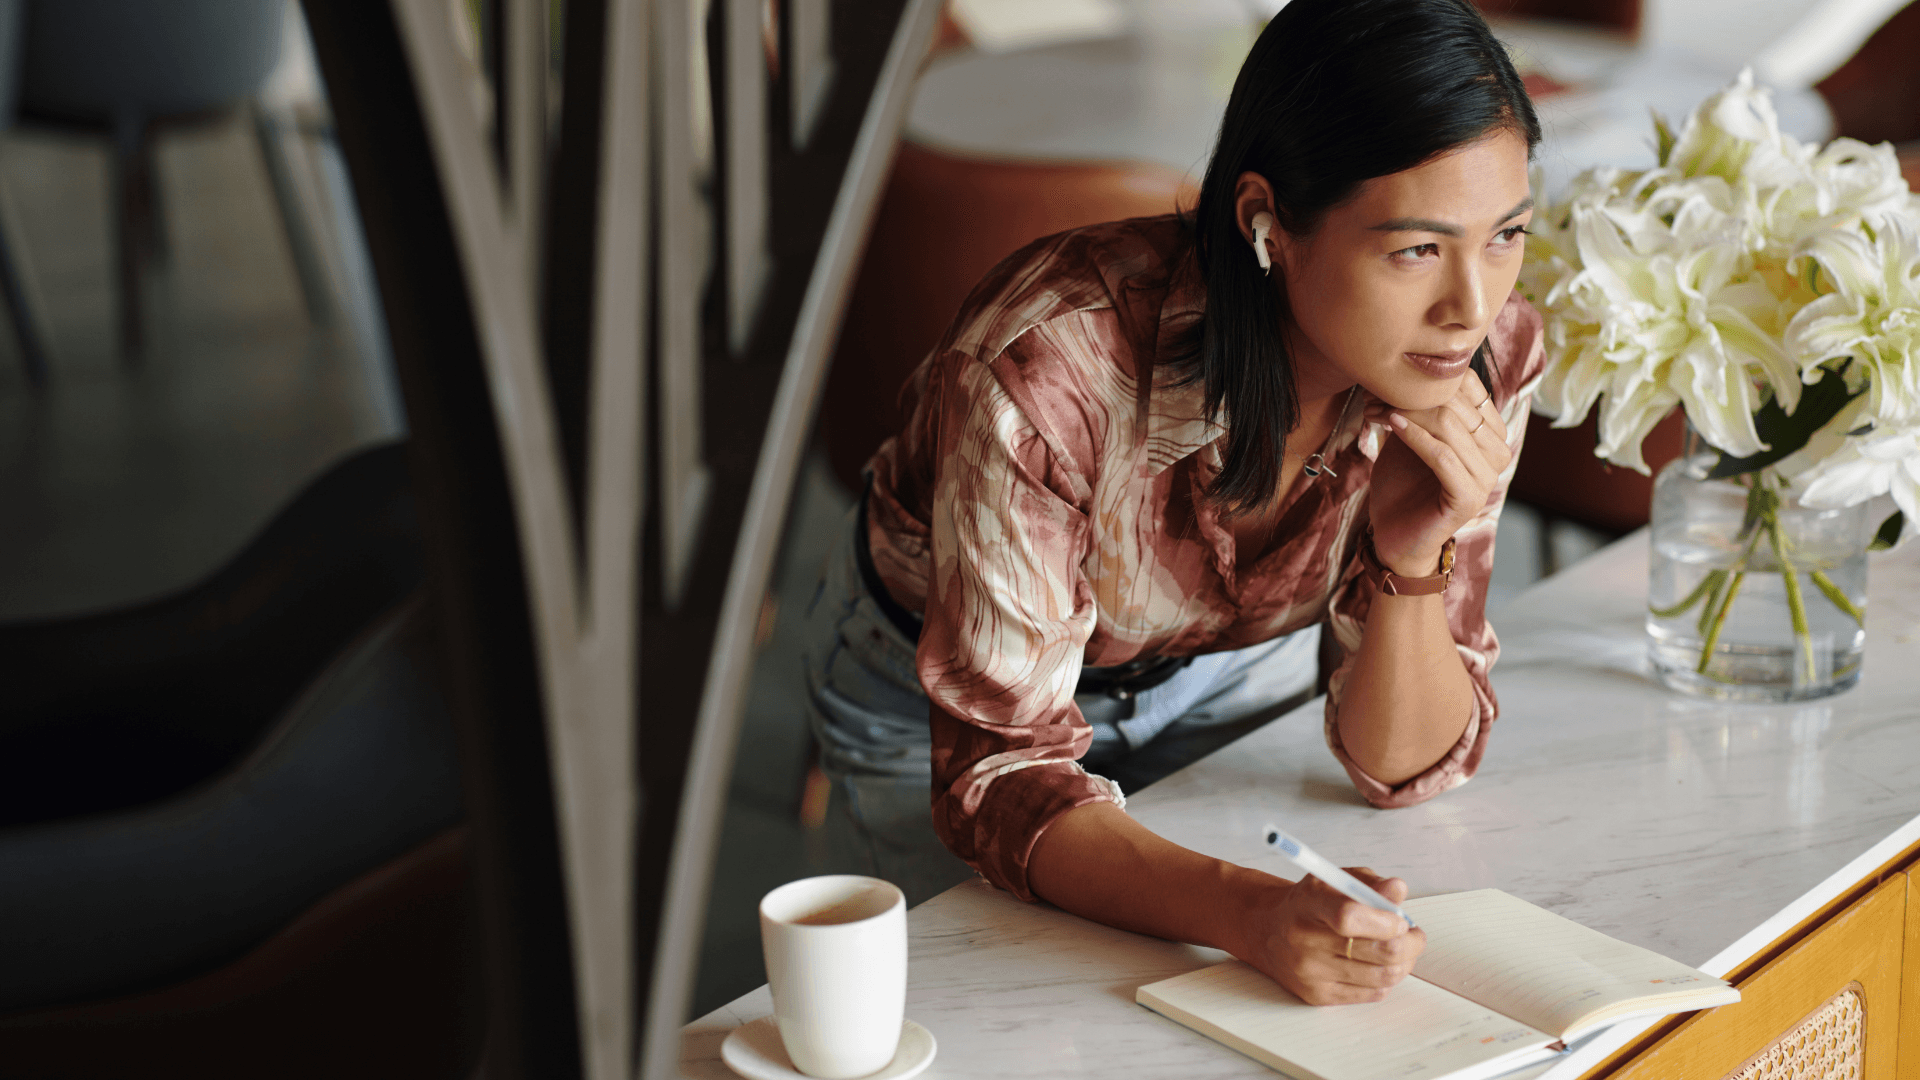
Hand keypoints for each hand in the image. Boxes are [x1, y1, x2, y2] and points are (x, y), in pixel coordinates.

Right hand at [1235, 869, 1425, 1005]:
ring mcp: (1310, 972)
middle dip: (1410, 943)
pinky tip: (1379, 964)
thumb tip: (1398, 889)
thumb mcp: (1334, 880)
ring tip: (1401, 949)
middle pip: (1378, 952)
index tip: (1400, 918)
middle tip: (1413, 935)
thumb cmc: (1307, 904)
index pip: (1348, 916)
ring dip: (1404, 962)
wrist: (1266, 929)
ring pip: (1383, 976)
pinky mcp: (1317, 996)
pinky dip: (1386, 979)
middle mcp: (1305, 941)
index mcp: (1308, 904)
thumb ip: (1369, 884)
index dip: (1386, 920)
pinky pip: (1372, 994)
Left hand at [1367, 371, 1510, 577]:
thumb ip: (1417, 407)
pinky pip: (1443, 458)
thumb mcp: (1410, 436)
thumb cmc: (1403, 484)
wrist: (1394, 535)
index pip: (1471, 388)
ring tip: (1378, 409)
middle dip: (1414, 397)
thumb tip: (1401, 368)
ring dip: (1408, 414)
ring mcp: (1487, 478)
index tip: (1389, 379)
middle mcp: (1498, 452)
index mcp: (1490, 433)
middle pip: (1459, 406)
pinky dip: (1416, 437)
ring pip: (1451, 428)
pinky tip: (1391, 424)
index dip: (1432, 378)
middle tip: (1375, 395)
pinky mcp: (1469, 499)